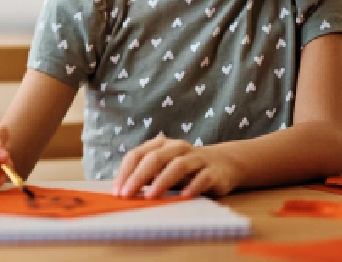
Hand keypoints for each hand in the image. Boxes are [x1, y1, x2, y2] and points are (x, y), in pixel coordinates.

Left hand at [112, 135, 238, 198]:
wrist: (224, 163)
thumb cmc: (185, 169)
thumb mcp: (163, 168)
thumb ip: (145, 176)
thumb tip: (122, 192)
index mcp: (160, 145)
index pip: (137, 154)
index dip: (125, 173)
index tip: (118, 191)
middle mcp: (177, 147)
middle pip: (154, 158)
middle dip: (138, 177)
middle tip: (128, 194)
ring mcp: (196, 158)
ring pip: (178, 165)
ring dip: (162, 181)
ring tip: (151, 196)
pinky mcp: (213, 171)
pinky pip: (202, 178)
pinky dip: (192, 187)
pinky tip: (183, 197)